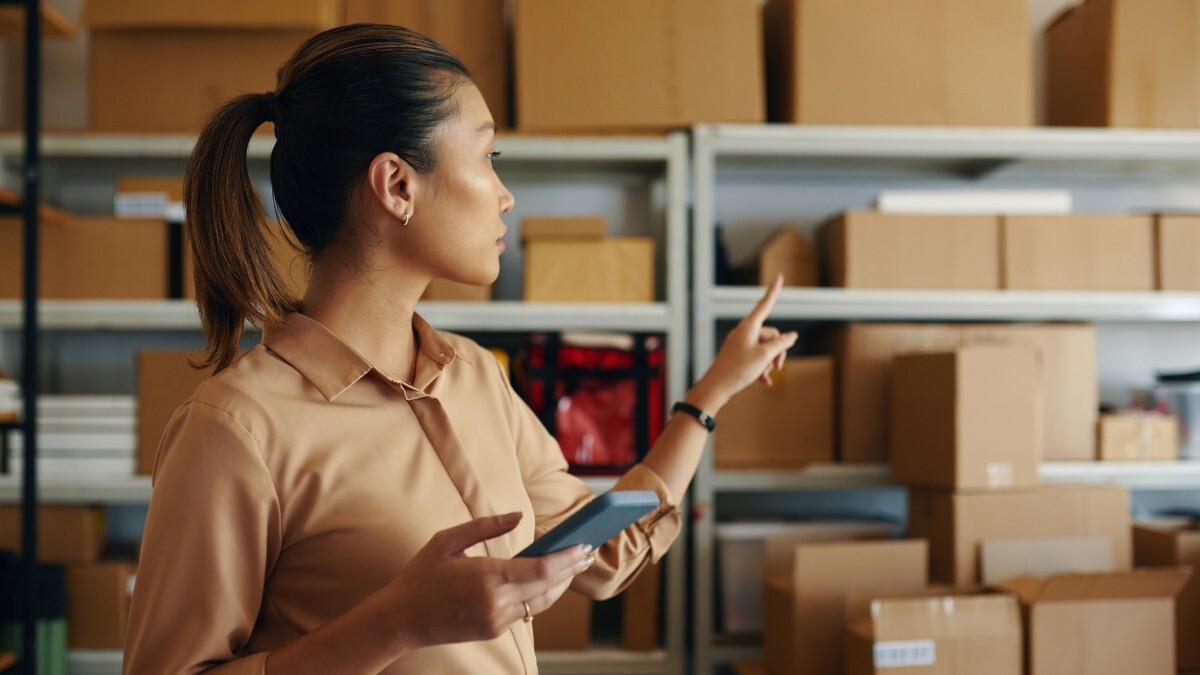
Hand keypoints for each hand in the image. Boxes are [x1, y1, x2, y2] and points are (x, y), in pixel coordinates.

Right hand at [383, 512, 593, 648]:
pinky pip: (525, 611)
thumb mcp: (447, 541)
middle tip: (588, 553)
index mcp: (486, 577)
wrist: (401, 620)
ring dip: (559, 584)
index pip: (541, 570)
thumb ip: (485, 526)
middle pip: (548, 587)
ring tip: (574, 565)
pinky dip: (539, 594)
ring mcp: (497, 620)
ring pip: (540, 602)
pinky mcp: (494, 630)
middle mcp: (496, 603)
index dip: (566, 559)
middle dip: (571, 569)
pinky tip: (548, 580)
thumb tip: (518, 516)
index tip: (583, 546)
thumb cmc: (421, 575)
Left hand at [689, 275, 796, 412]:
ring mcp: (740, 344)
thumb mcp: (764, 356)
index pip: (765, 304)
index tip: (779, 276)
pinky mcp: (737, 356)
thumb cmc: (738, 370)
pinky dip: (762, 369)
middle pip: (770, 335)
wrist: (716, 388)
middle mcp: (744, 332)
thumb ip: (781, 344)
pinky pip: (756, 358)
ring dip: (769, 362)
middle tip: (778, 366)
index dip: (773, 291)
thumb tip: (792, 336)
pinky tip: (765, 382)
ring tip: (765, 376)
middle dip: (777, 350)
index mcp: (749, 327)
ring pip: (764, 349)